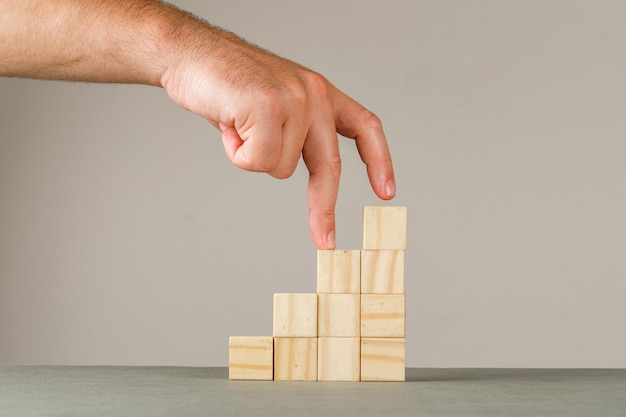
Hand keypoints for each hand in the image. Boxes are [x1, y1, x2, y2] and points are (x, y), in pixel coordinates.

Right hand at [161, 26, 395, 248]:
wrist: (189, 54)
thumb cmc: (226, 84)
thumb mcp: (272, 106)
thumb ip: (292, 134)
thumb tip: (293, 170)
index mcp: (320, 92)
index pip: (364, 127)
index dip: (379, 161)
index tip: (386, 192)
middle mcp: (313, 93)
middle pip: (328, 165)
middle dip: (323, 208)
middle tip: (324, 239)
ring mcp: (293, 99)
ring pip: (281, 168)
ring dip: (252, 157)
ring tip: (236, 126)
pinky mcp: (267, 106)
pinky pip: (259, 161)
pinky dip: (237, 154)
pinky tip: (228, 125)